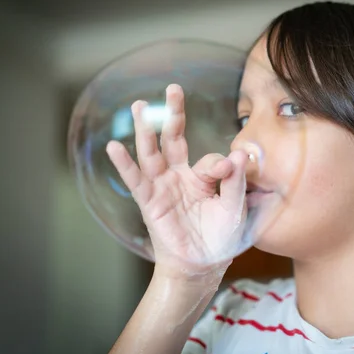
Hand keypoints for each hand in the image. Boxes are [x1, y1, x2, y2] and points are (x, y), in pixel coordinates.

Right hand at [106, 84, 247, 278]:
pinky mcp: (149, 201)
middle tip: (174, 89)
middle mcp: (179, 175)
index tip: (229, 169)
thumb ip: (235, 181)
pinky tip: (114, 146)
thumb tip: (238, 154)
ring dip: (145, 130)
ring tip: (139, 106)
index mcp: (201, 175)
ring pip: (151, 152)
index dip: (220, 163)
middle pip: (173, 138)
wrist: (203, 264)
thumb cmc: (220, 236)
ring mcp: (162, 186)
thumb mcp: (234, 206)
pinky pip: (135, 179)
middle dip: (173, 114)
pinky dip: (124, 164)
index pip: (209, 159)